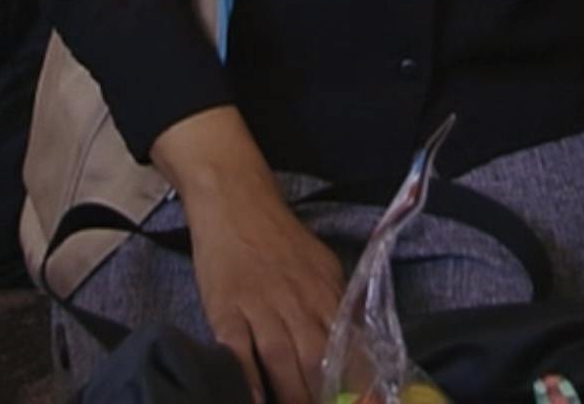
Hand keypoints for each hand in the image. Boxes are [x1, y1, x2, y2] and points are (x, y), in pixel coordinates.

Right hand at [155, 112, 340, 403]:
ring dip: (291, 394)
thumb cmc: (277, 235)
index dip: (354, 380)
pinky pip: (238, 351)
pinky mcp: (226, 309)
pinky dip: (247, 380)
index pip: (348, 345)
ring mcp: (259, 305)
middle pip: (317, 358)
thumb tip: (352, 344)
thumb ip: (334, 304)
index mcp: (325, 292)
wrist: (234, 199)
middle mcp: (297, 300)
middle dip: (321, 395)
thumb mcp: (320, 264)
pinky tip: (254, 400)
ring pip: (282, 359)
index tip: (358, 401)